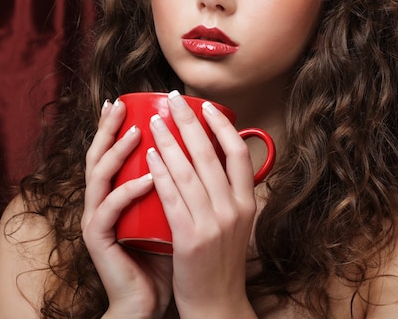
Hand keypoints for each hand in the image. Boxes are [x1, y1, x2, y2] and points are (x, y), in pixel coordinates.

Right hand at [81, 98, 172, 318]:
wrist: (149, 300)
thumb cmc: (168, 254)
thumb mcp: (178, 212)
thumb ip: (186, 187)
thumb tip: (216, 156)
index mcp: (117, 193)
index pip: (113, 152)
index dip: (116, 125)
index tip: (129, 100)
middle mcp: (102, 201)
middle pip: (99, 155)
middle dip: (109, 126)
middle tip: (121, 103)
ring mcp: (97, 219)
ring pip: (99, 175)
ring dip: (118, 150)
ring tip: (138, 130)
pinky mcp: (99, 239)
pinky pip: (111, 209)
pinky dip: (129, 191)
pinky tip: (147, 178)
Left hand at [146, 91, 257, 317]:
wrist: (216, 304)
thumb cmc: (221, 262)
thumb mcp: (237, 225)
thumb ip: (230, 194)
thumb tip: (218, 160)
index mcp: (248, 203)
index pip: (240, 154)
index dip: (223, 126)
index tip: (206, 107)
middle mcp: (234, 209)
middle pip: (210, 154)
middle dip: (189, 122)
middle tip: (173, 100)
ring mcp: (212, 224)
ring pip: (188, 171)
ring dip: (168, 141)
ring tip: (154, 121)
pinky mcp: (189, 238)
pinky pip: (172, 196)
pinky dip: (160, 172)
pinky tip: (150, 156)